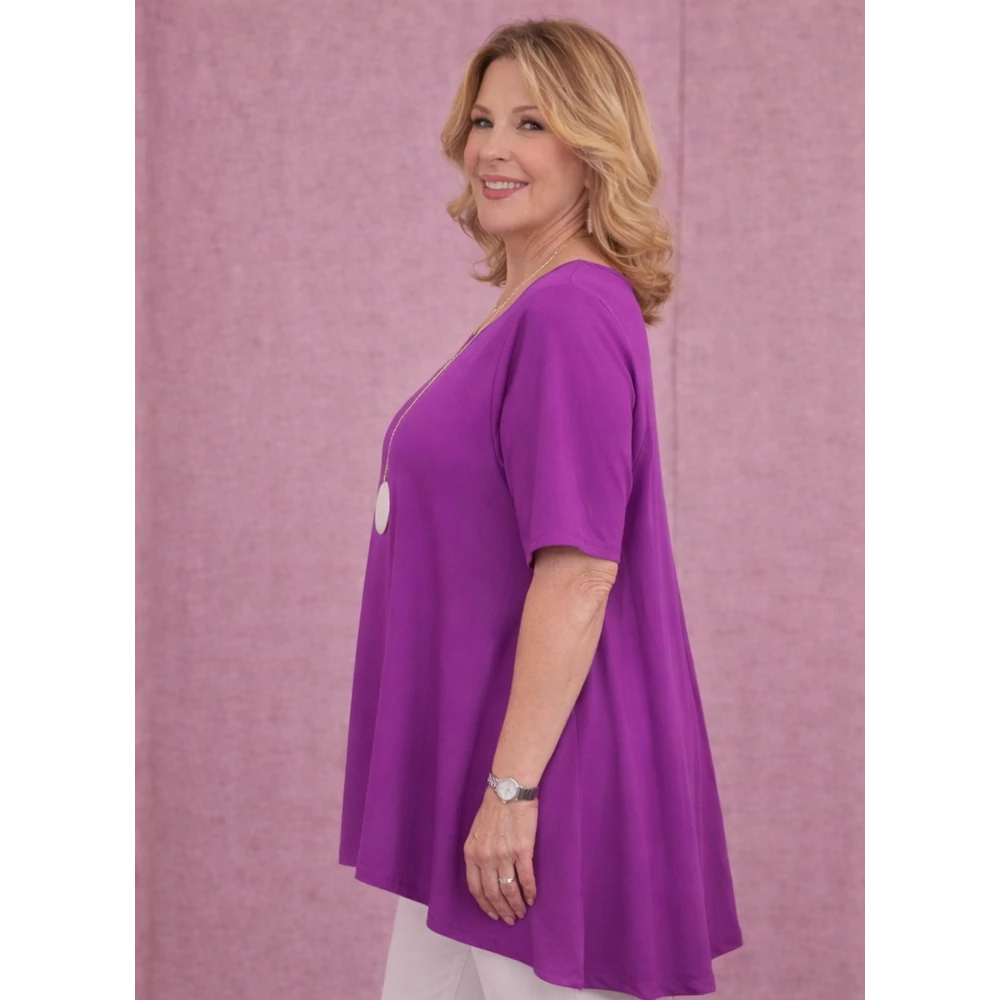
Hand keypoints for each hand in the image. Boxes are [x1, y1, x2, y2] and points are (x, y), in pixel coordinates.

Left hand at [463, 787, 537, 923]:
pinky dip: (530, 892)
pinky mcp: (522, 850)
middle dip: (502, 910)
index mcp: (472, 853)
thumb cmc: (493, 808)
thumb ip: (478, 853)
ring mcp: (504, 855)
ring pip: (509, 890)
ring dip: (516, 905)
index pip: (476, 888)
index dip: (485, 905)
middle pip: (493, 893)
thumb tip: (486, 874)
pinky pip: (526, 878)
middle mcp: (486, 857)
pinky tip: (533, 898)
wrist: (509, 790)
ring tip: (522, 912)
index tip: (493, 914)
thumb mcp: (476, 832)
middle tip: (510, 919)